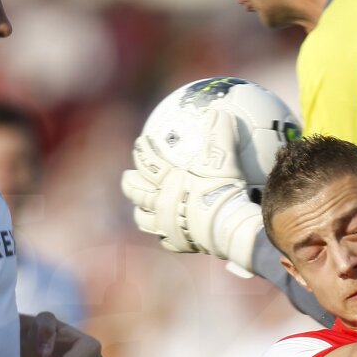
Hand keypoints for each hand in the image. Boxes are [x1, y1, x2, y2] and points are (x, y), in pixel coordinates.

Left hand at [120, 109, 260, 271]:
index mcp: (170, 182)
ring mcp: (167, 226)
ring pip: (144, 219)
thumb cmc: (224, 192)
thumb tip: (220, 112)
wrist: (228, 226)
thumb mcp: (225, 161)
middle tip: (127, 177)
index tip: (140, 143)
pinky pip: (166, 241)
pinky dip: (164, 236)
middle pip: (137, 192)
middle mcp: (162, 204)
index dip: (142, 151)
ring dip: (141, 212)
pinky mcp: (179, 244)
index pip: (149, 163)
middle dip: (129, 183)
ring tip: (141, 208)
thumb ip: (221, 136)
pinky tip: (168, 233)